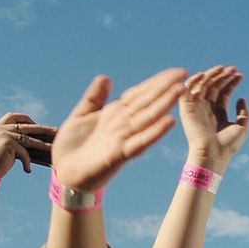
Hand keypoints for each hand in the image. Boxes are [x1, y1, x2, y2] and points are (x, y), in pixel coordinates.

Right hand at [0, 112, 56, 176]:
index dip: (24, 118)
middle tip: (56, 131)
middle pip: (26, 126)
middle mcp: (0, 129)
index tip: (35, 123)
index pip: (12, 116)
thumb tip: (35, 139)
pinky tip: (28, 170)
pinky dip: (27, 162)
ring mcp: (4, 135)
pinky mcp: (8, 144)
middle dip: (43, 129)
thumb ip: (13, 140)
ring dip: (43, 145)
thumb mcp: (2, 148)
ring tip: (53, 148)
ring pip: (29, 139)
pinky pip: (24, 152)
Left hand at [51, 69, 185, 191]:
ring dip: (165, 104)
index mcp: (116, 113)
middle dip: (165, 88)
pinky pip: (141, 141)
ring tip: (180, 90)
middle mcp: (124, 124)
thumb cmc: (73, 147)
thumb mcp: (81, 115)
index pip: (140, 94)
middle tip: (184, 74)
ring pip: (148, 118)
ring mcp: (124, 138)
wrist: (64, 174)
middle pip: (148, 102)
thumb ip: (94, 97)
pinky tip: (169, 121)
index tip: (175, 72)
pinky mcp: (120, 154)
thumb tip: (106, 77)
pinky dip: (155, 132)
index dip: (157, 82)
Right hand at [179, 66, 248, 165]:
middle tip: (233, 69)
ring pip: (202, 86)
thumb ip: (244, 113)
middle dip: (222, 76)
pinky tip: (205, 74)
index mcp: (218, 114)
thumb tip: (242, 98)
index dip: (231, 83)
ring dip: (211, 75)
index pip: (223, 93)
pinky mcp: (186, 108)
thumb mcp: (242, 127)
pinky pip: (187, 90)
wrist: (212, 155)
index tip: (240, 75)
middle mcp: (206, 109)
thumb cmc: (227, 146)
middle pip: (213, 87)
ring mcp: (196, 108)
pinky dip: (193, 80)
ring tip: (223, 68)